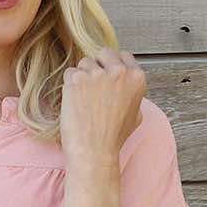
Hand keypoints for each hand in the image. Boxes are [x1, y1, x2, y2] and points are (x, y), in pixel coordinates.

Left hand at [59, 48, 145, 167]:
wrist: (94, 152)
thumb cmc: (113, 138)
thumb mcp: (136, 115)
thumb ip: (133, 93)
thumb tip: (128, 84)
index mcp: (137, 78)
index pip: (123, 56)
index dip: (113, 66)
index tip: (107, 79)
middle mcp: (119, 72)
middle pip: (103, 53)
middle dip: (97, 66)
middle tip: (93, 88)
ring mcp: (97, 74)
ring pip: (84, 63)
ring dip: (82, 77)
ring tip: (85, 102)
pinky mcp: (77, 79)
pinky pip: (70, 73)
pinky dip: (69, 86)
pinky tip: (75, 103)